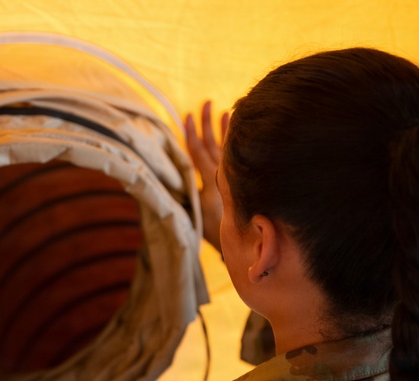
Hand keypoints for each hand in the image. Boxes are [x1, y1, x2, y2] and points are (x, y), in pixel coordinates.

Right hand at [184, 100, 227, 253]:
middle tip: (206, 103)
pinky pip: (237, 156)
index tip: (187, 115)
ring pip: (227, 147)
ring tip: (223, 110)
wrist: (243, 240)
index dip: (191, 133)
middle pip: (213, 142)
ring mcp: (234, 176)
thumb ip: (193, 196)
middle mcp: (224, 174)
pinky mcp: (240, 179)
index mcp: (212, 181)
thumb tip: (176, 184)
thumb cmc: (215, 230)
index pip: (198, 151)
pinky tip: (236, 132)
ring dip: (223, 128)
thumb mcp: (198, 214)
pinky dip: (236, 142)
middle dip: (208, 123)